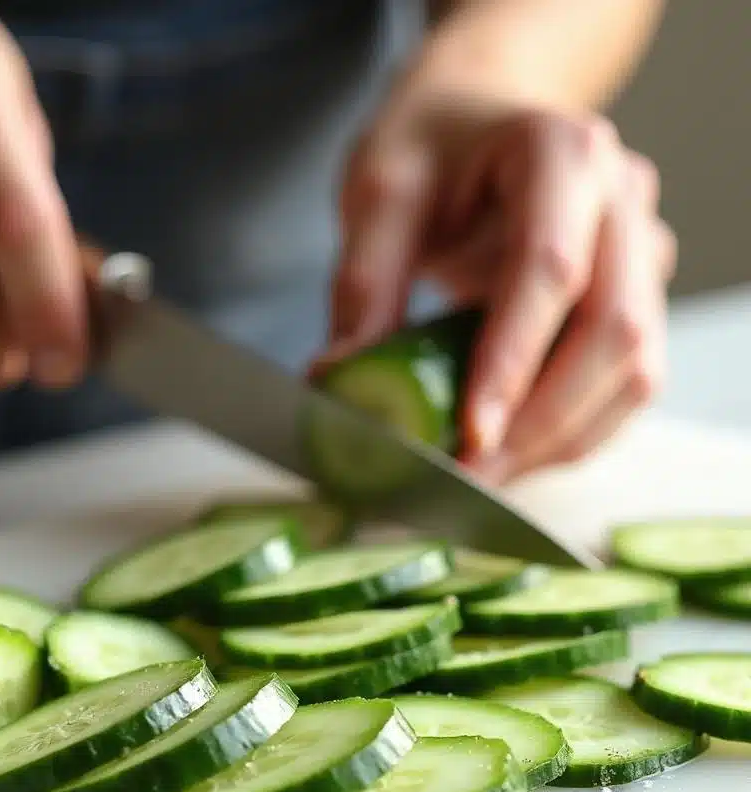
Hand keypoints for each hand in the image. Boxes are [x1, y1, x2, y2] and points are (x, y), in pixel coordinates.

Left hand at [321, 68, 675, 484]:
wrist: (482, 122)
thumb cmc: (432, 146)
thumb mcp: (379, 194)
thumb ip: (363, 284)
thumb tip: (339, 384)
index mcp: (563, 153)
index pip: (550, 269)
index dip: (512, 362)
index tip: (469, 436)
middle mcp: (622, 201)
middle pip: (612, 333)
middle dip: (537, 424)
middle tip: (463, 478)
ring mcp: (642, 254)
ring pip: (631, 374)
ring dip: (556, 442)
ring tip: (479, 478)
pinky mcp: (639, 302)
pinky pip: (622, 388)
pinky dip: (568, 435)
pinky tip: (509, 455)